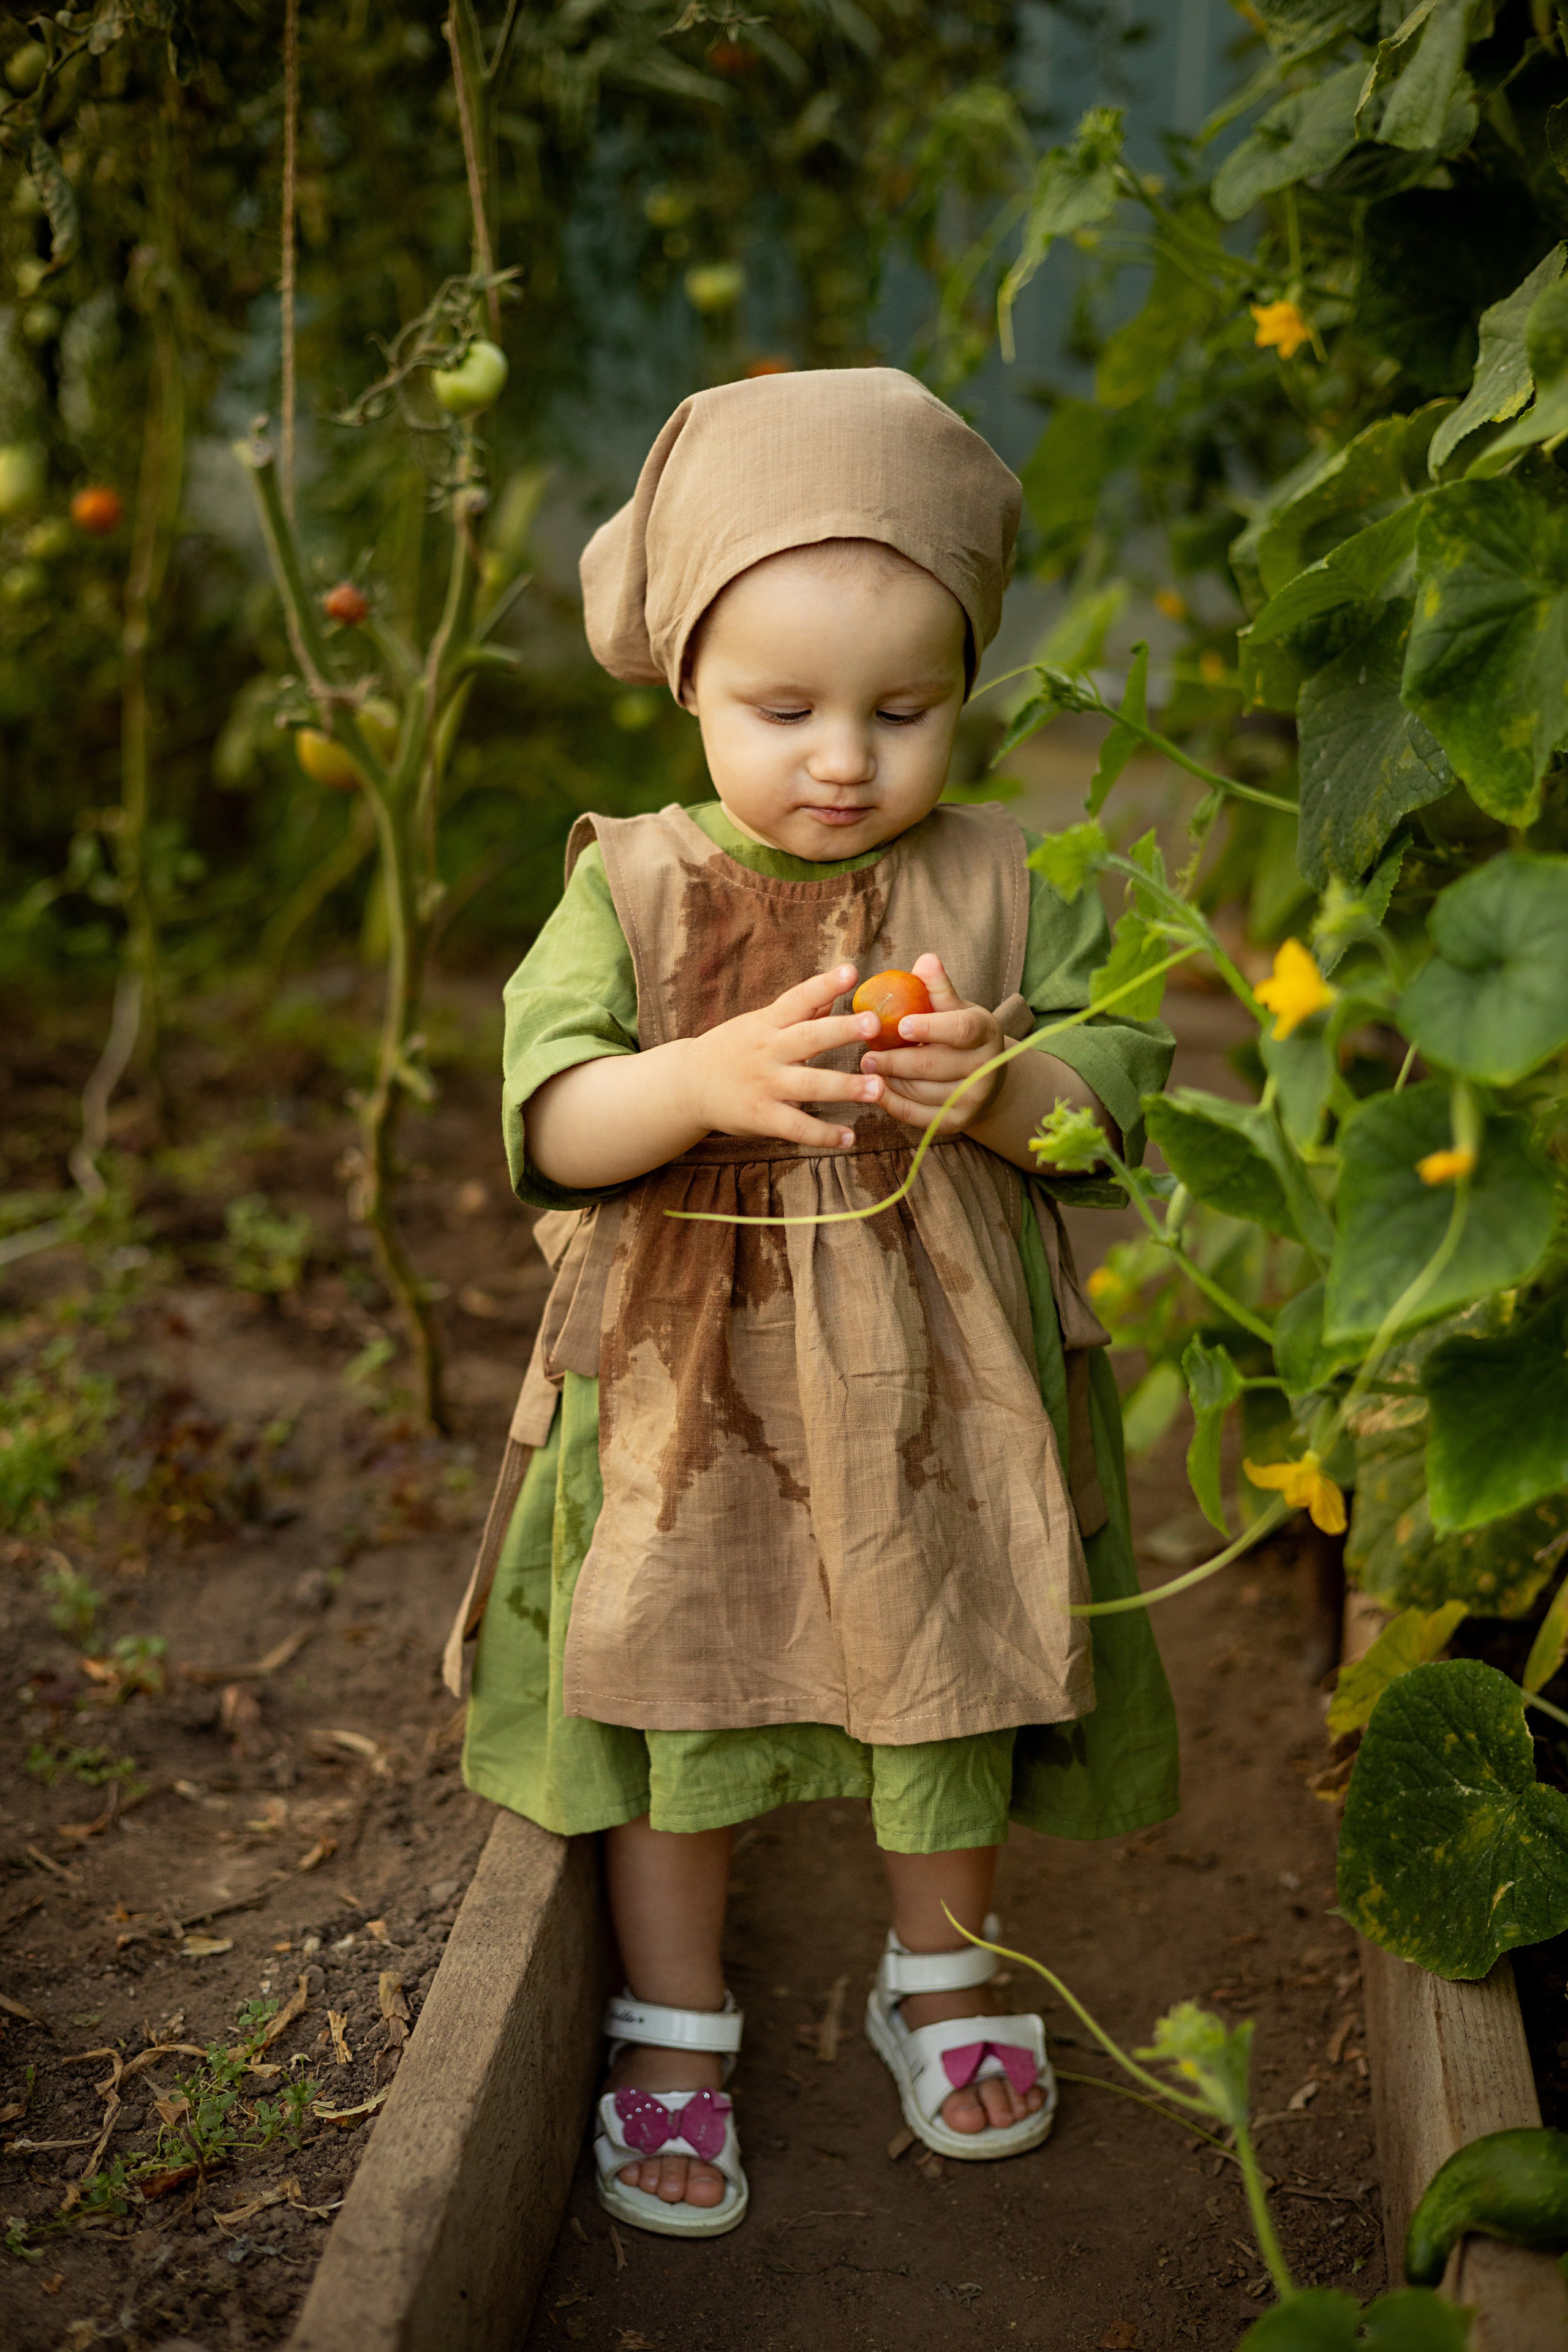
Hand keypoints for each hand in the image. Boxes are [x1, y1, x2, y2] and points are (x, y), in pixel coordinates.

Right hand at [676, 961, 882, 1151]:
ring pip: (809, 1084)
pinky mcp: (761, 1116)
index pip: (798, 999)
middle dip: (842, 1030)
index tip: (852, 971)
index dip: (824, 985)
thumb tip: (833, 991)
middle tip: (875, 1024)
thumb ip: (799, 1011)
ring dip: (845, 1087)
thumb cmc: (733, 1049)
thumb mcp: (760, 1024)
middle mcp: (768, 1051)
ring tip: (878, 1089)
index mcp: (768, 1023)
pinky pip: (796, 1126)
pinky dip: (823, 1134)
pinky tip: (850, 1137)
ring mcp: (764, 1084)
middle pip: (808, 1037)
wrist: (687, 1085)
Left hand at [859, 953, 1007, 1136]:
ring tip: (867, 1068)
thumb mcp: (954, 1007)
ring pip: (923, 1092)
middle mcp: (986, 1067)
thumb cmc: (958, 1032)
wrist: (983, 1076)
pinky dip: (894, 1103)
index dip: (931, 1027)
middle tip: (865, 1055)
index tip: (901, 1025)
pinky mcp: (958, 1122)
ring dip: (891, 1081)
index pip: (960, 1030)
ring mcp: (973, 1098)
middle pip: (935, 1065)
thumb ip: (937, 988)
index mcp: (985, 1032)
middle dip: (896, 1061)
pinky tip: (876, 1089)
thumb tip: (925, 960)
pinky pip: (919, 1115)